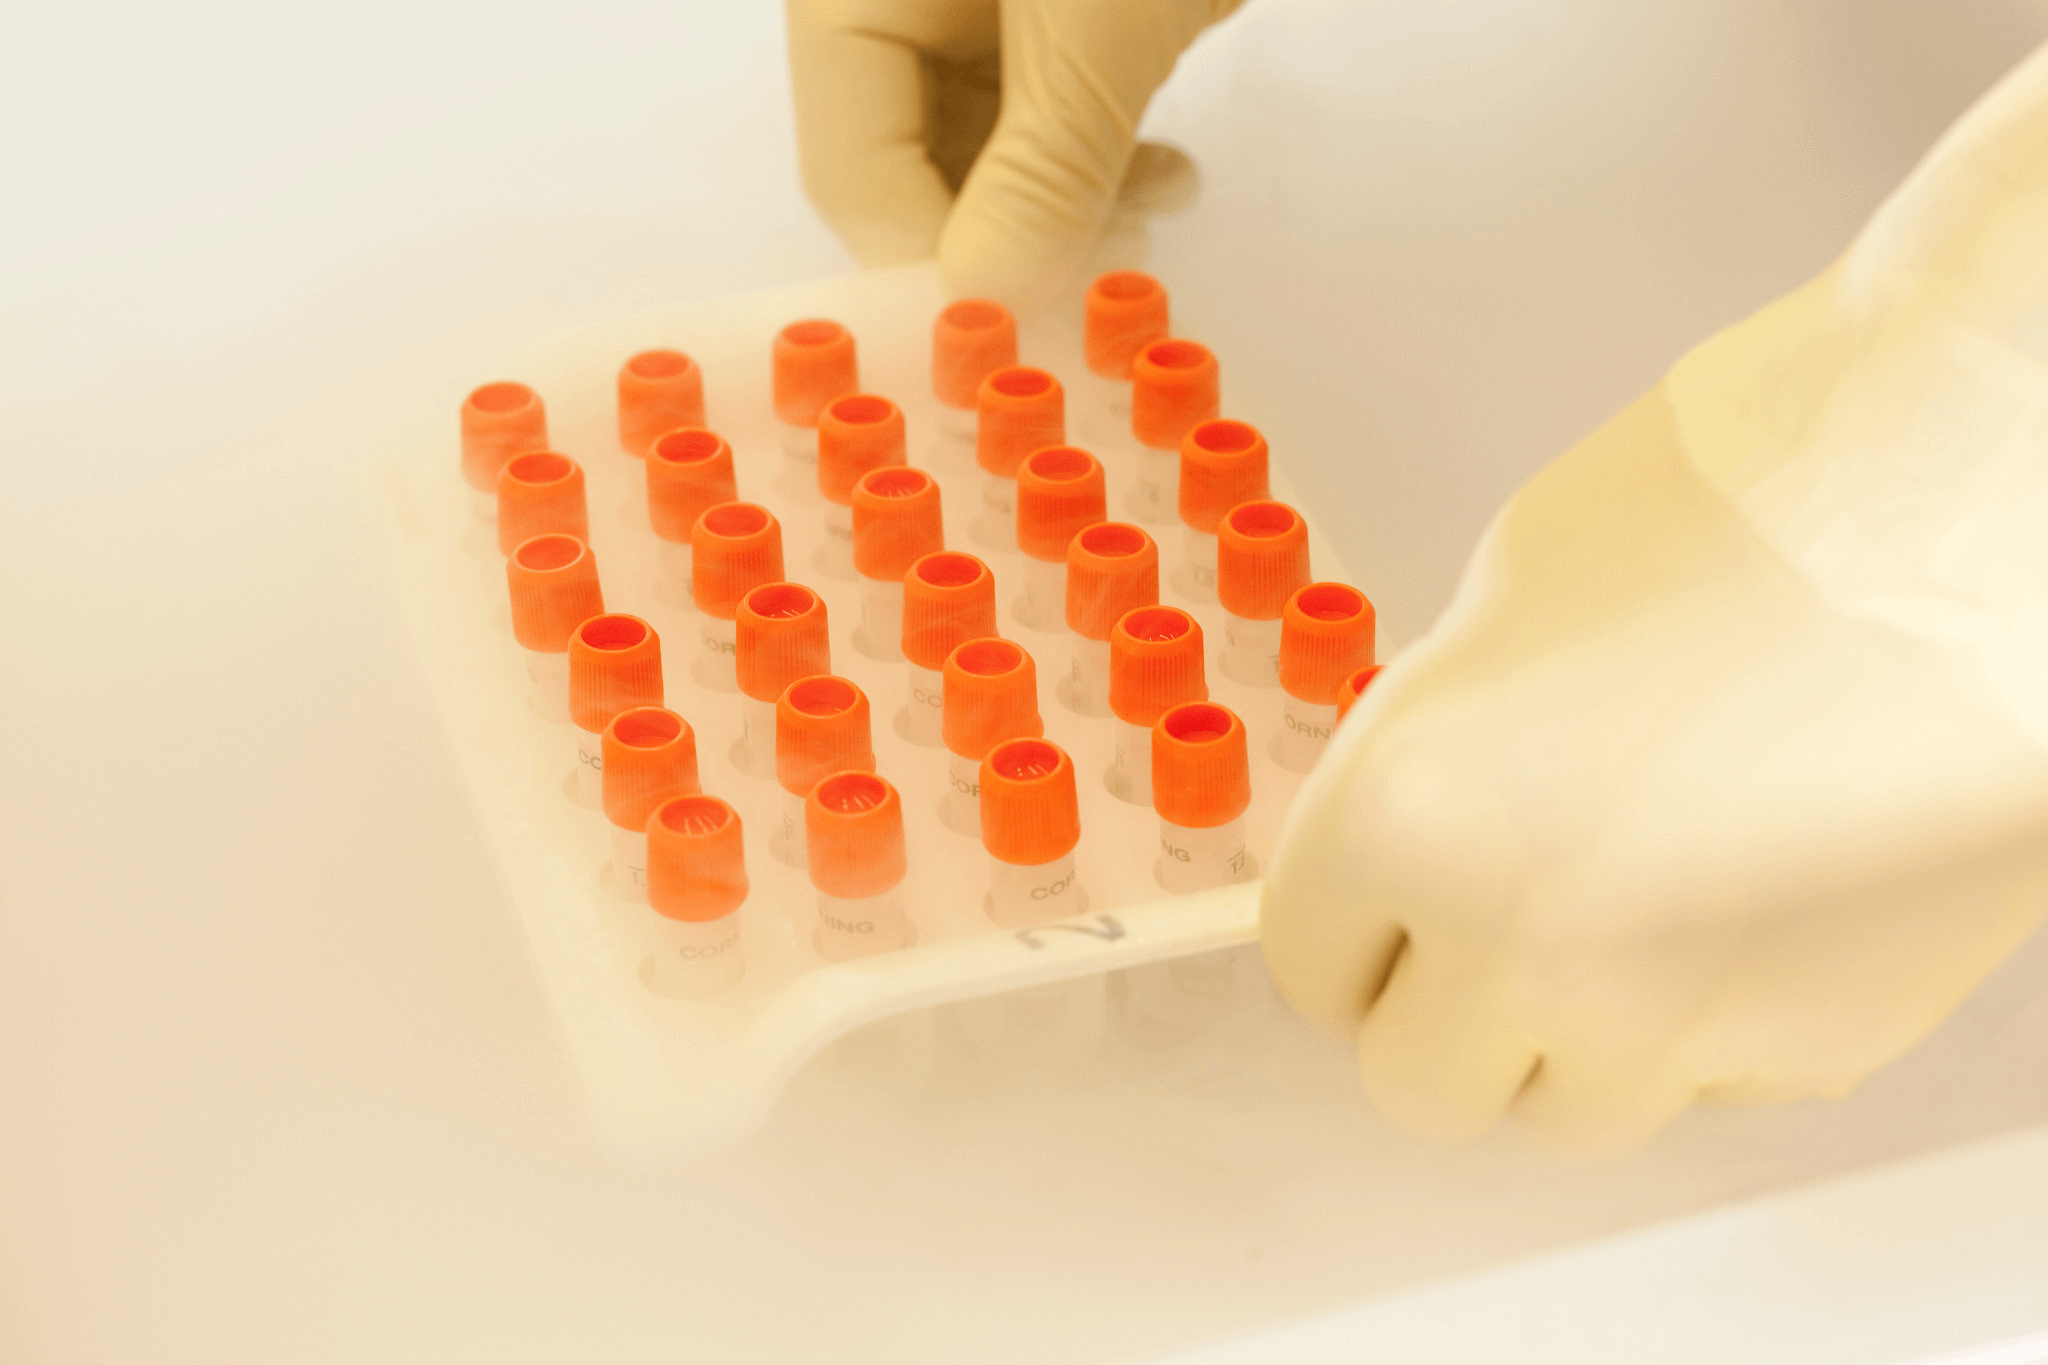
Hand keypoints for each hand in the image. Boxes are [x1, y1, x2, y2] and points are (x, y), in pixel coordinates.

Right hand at [786, 0, 1241, 303]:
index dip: (934, 265)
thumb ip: (1042, 165)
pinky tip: (1170, 175)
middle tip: (1104, 289)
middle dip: (1016, 238)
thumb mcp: (1096, 24)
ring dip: (1074, 202)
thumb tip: (988, 301)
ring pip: (990, 140)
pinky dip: (1101, 146)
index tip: (1022, 338)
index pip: (852, 168)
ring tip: (1153, 225)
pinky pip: (1044, 96)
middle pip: (912, 162)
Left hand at [1259, 40, 2047, 1153]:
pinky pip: (1709, 1082)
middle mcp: (1520, 945)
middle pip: (1415, 1079)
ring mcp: (1674, 1019)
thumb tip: (1419, 829)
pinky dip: (1707, 1022)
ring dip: (1568, 1037)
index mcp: (1409, 817)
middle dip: (1439, 1011)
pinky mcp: (1817, 1046)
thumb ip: (1438, 749)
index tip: (1372, 921)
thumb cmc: (1759, 503)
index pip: (1305, 962)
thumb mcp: (1512, 598)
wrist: (1976, 511)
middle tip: (1482, 932)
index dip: (1344, 931)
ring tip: (1630, 913)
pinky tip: (1751, 899)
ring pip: (1564, 1111)